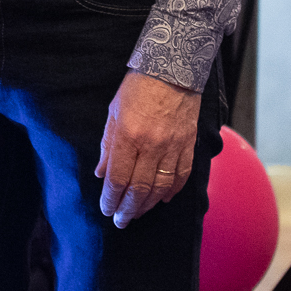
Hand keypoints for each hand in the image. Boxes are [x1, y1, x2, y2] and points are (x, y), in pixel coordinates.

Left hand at [95, 69, 201, 227]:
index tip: (106, 209)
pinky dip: (171, 191)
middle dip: (128, 209)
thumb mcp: (113, 112)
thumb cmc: (137, 88)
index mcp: (129, 135)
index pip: (119, 178)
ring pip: (161, 187)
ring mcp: (173, 147)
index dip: (111, 198)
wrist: (173, 70)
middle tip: (121, 221)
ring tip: (137, 214)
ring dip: (147, 205)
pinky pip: (181, 176)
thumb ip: (108, 145)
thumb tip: (102, 173)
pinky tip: (161, 199)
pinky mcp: (189, 146)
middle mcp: (152, 145)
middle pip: (140, 188)